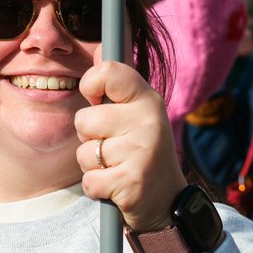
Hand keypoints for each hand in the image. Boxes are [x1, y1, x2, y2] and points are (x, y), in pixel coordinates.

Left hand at [75, 61, 186, 252]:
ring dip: (93, 166)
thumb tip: (98, 47)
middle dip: (89, 137)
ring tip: (118, 167)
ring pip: (84, 152)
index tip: (97, 99)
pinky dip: (97, 189)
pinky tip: (118, 188)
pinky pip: (90, 181)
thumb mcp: (137, 114)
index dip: (91, 84)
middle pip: (84, 119)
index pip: (108, 71)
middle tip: (115, 146)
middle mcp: (148, 121)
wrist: (168, 204)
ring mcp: (141, 152)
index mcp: (148, 99)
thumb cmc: (142, 152)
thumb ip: (117, 86)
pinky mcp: (131, 183)